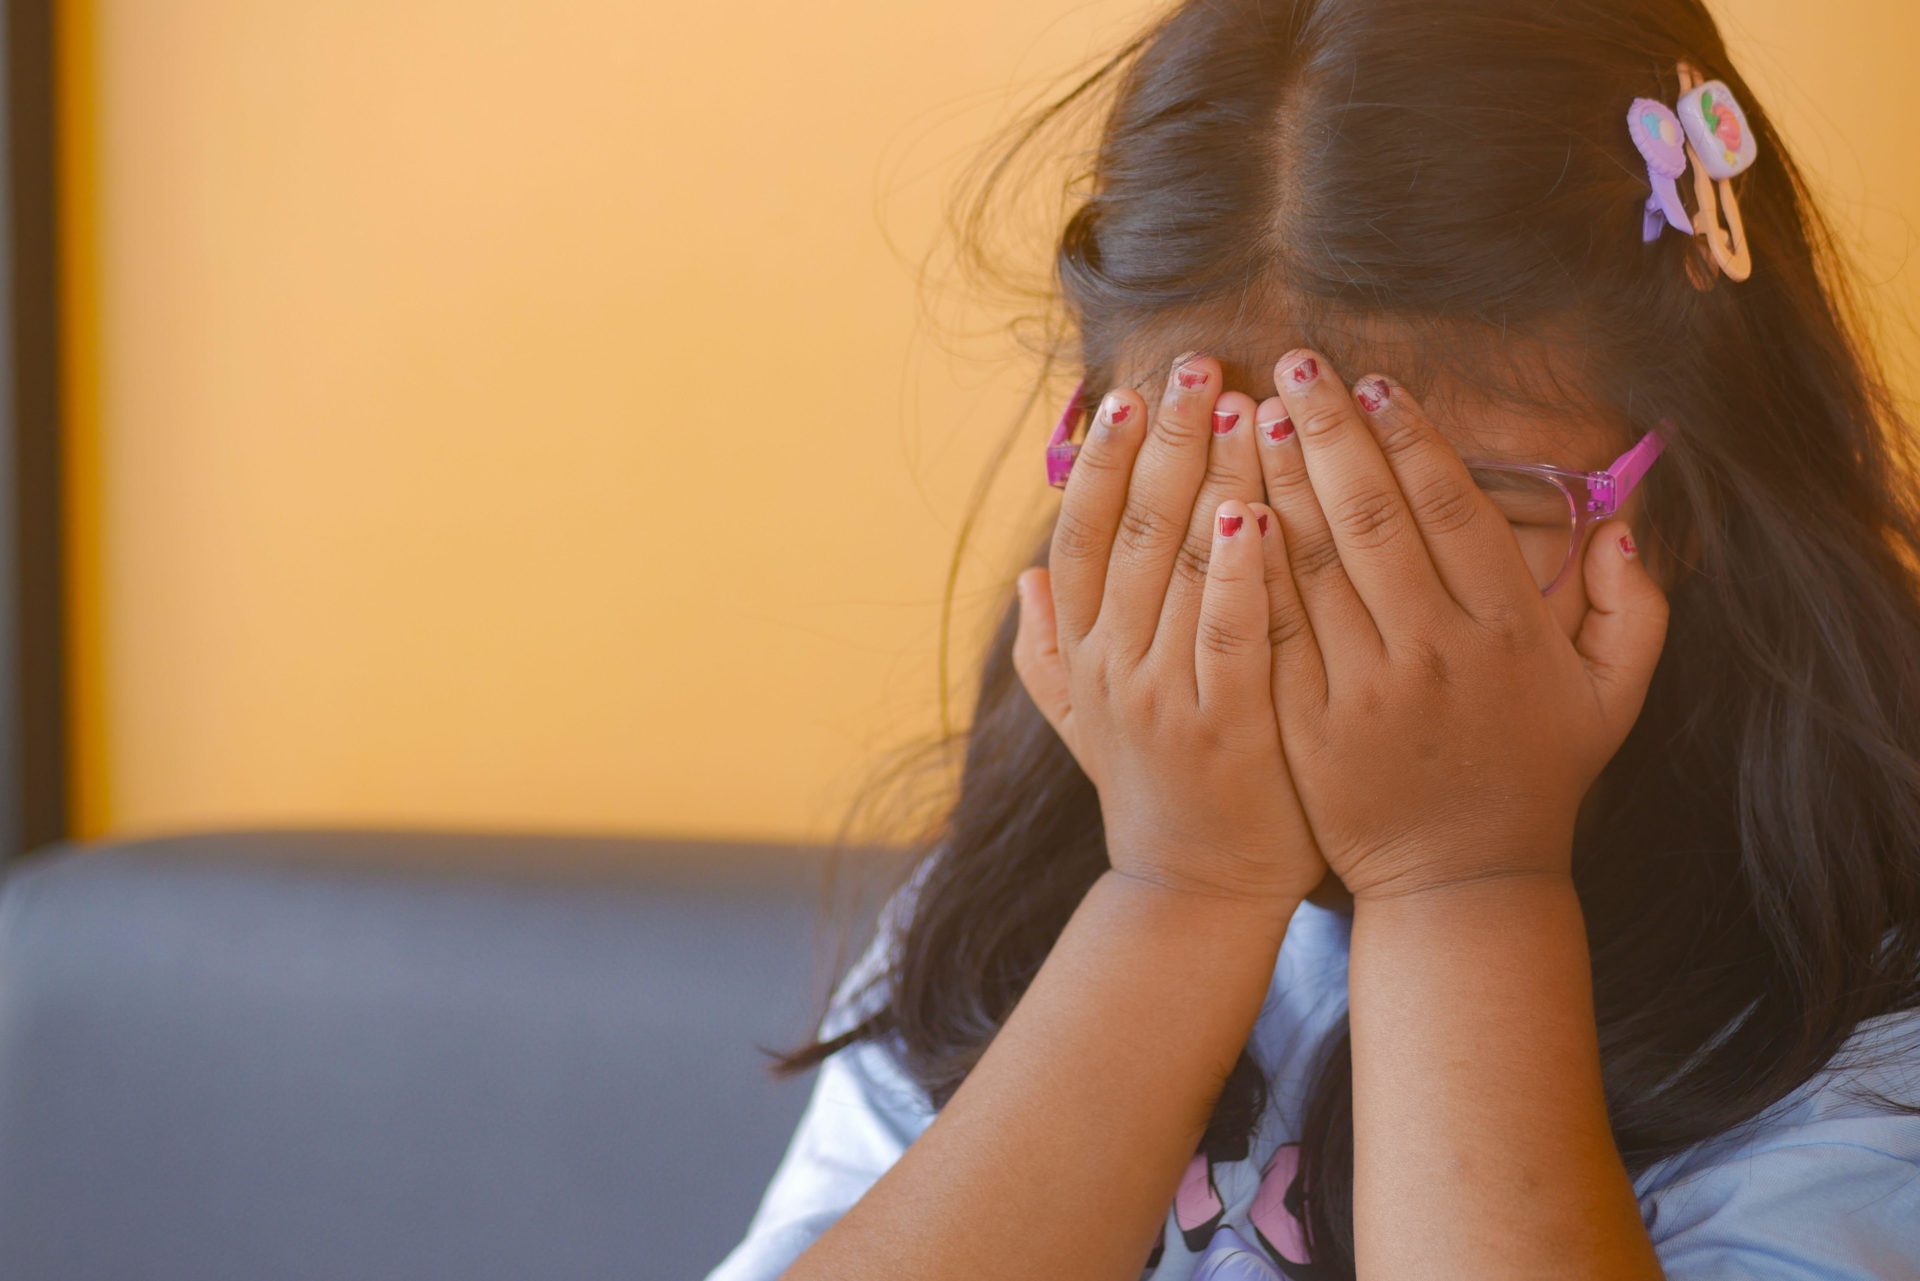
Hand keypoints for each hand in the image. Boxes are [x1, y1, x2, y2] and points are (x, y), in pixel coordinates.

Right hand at [1012, 351, 1326, 907]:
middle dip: (1167, 440)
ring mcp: (1163, 697)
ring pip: (1180, 568)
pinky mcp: (1224, 730)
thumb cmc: (1160, 791)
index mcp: (1085, 651)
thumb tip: (1026, 581)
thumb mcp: (1088, 720)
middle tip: (1201, 365)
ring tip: (1241, 406)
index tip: (1132, 392)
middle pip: (1134, 529)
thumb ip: (1052, 652)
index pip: (1086, 534)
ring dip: (1208, 479)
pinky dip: (1237, 574)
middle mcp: (1111, 664)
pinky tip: (1258, 513)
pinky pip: (1227, 635)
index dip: (1107, 461)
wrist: (1197, 893)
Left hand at [1254, 350, 1668, 899]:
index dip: (1411, 439)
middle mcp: (1435, 654)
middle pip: (1372, 518)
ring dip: (1278, 478)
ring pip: (1310, 564)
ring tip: (1252, 411)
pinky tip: (1222, 509)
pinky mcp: (1305, 727)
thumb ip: (1631, 608)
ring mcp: (1363, 692)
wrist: (1461, 885)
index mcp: (1509, 634)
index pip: (1452, 510)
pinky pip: (1269, 630)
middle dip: (1331, 432)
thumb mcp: (1613, 699)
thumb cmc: (1537, 777)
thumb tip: (1619, 523)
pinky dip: (1244, 566)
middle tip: (1294, 365)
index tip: (1376, 383)